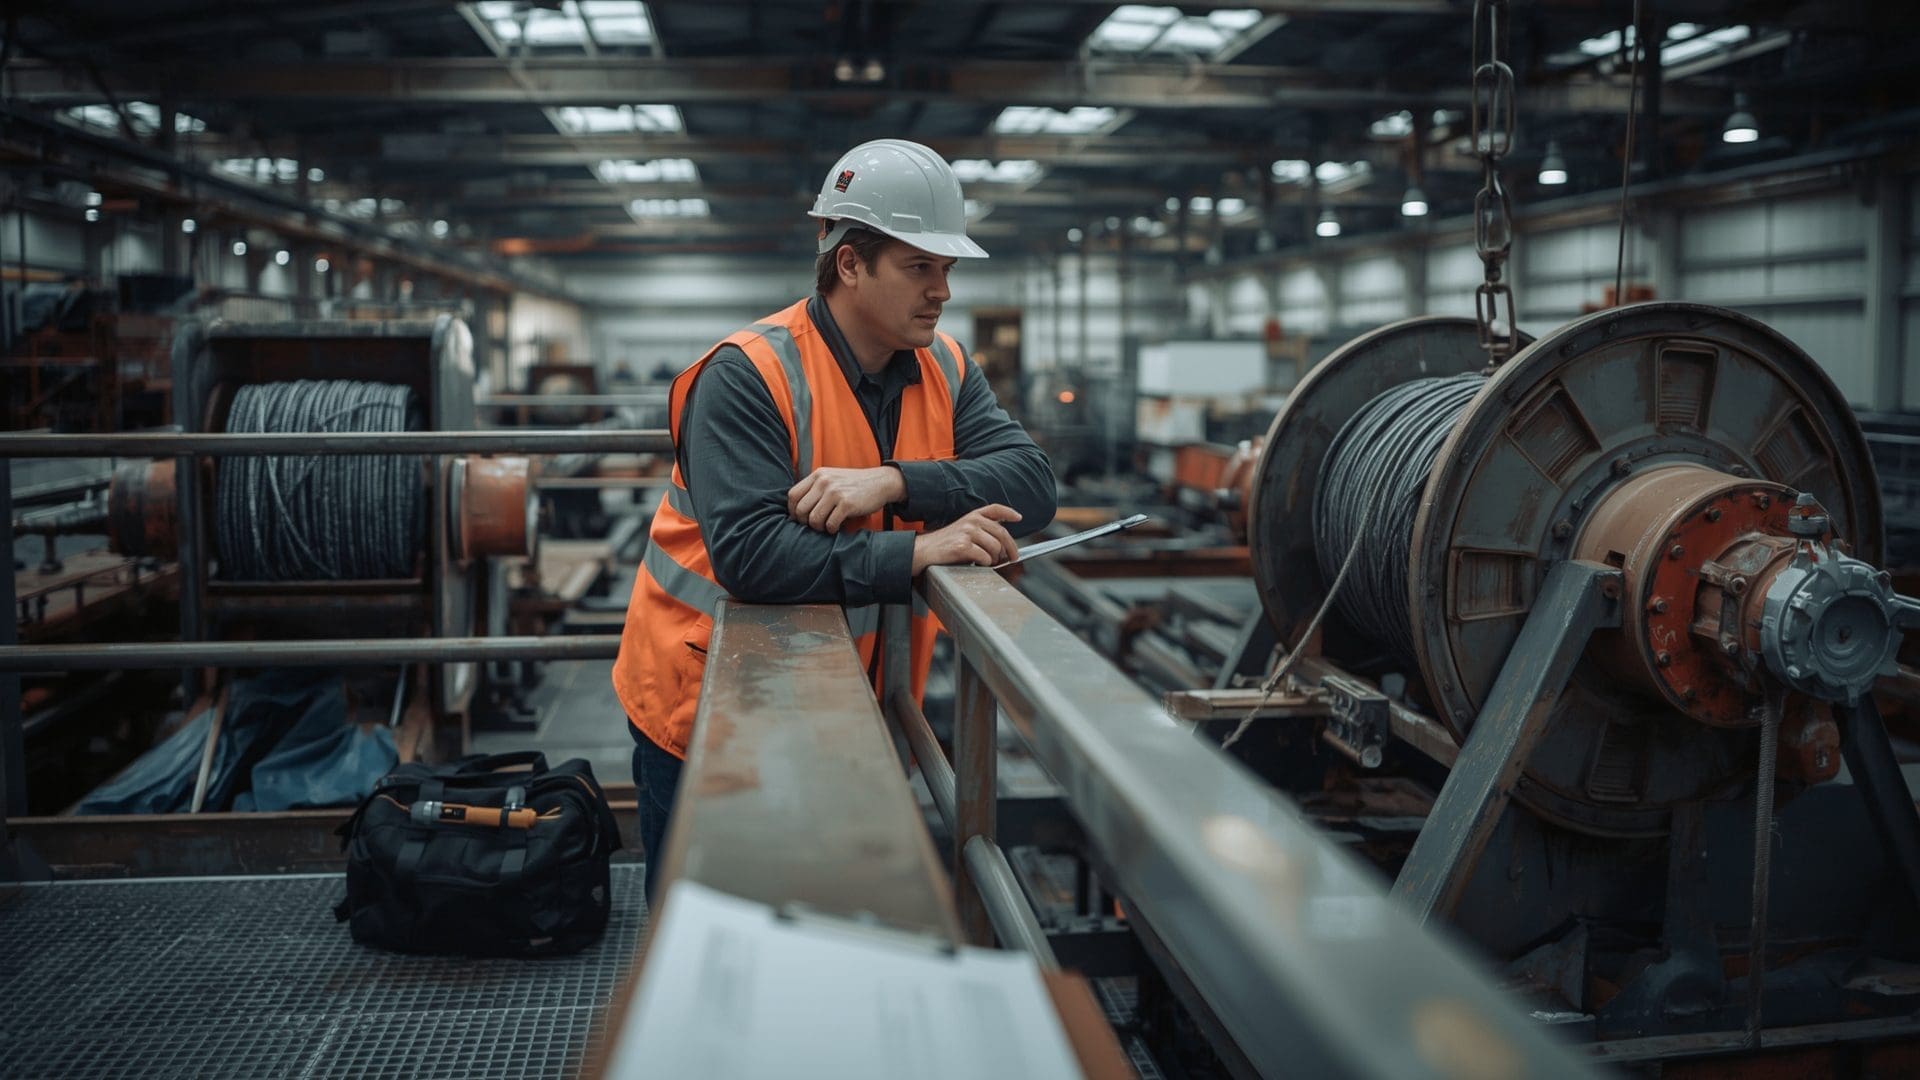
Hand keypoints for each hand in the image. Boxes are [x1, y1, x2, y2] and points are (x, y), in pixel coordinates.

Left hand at [787, 466, 906, 532]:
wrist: (881, 482)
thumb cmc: (854, 484)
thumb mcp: (832, 477)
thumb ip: (815, 487)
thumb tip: (796, 508)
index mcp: (818, 475)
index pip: (792, 495)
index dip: (793, 511)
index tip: (800, 518)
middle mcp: (824, 482)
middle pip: (801, 509)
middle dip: (805, 522)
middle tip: (815, 525)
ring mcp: (835, 492)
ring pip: (814, 519)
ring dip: (819, 528)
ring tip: (826, 526)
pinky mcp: (847, 504)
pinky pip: (830, 524)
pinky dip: (832, 529)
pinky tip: (837, 527)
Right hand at [911, 504, 1022, 573]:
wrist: (924, 551)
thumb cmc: (945, 544)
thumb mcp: (963, 530)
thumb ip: (981, 530)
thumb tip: (1002, 543)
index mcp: (973, 515)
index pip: (995, 509)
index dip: (1009, 513)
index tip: (1018, 518)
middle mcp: (972, 521)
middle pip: (1002, 533)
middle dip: (1010, 548)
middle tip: (1012, 558)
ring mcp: (967, 533)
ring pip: (995, 547)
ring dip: (995, 559)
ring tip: (988, 562)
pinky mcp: (963, 546)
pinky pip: (985, 557)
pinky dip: (985, 564)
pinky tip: (978, 564)